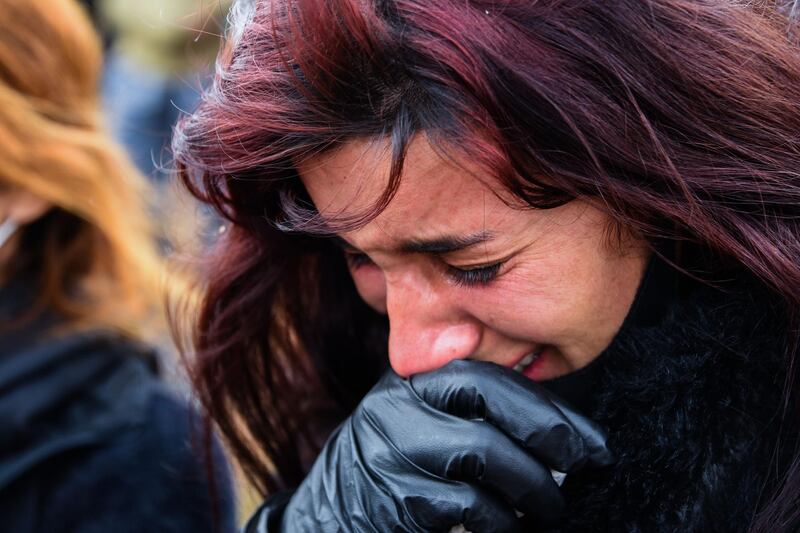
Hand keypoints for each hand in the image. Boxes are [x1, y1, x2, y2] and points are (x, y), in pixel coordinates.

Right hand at [248, 359, 612, 532]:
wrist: (332, 513)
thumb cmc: (398, 466)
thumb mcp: (425, 421)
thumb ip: (472, 409)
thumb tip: (558, 427)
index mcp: (416, 381)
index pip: (492, 380)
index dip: (549, 410)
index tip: (592, 443)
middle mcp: (404, 404)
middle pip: (492, 405)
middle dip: (552, 437)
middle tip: (586, 467)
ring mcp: (398, 449)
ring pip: (488, 457)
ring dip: (533, 489)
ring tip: (548, 508)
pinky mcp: (401, 499)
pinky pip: (471, 506)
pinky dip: (502, 522)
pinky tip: (508, 527)